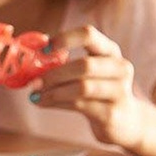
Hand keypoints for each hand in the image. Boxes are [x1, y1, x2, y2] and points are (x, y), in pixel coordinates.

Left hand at [32, 25, 143, 150]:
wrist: (125, 121)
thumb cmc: (96, 90)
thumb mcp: (85, 72)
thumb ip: (61, 61)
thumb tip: (30, 53)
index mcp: (109, 51)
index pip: (88, 35)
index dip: (65, 39)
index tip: (44, 50)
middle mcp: (120, 68)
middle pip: (84, 65)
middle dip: (54, 73)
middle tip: (33, 82)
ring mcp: (120, 91)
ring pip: (81, 88)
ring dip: (53, 91)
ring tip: (35, 95)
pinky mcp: (112, 113)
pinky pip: (80, 105)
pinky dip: (56, 103)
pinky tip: (43, 103)